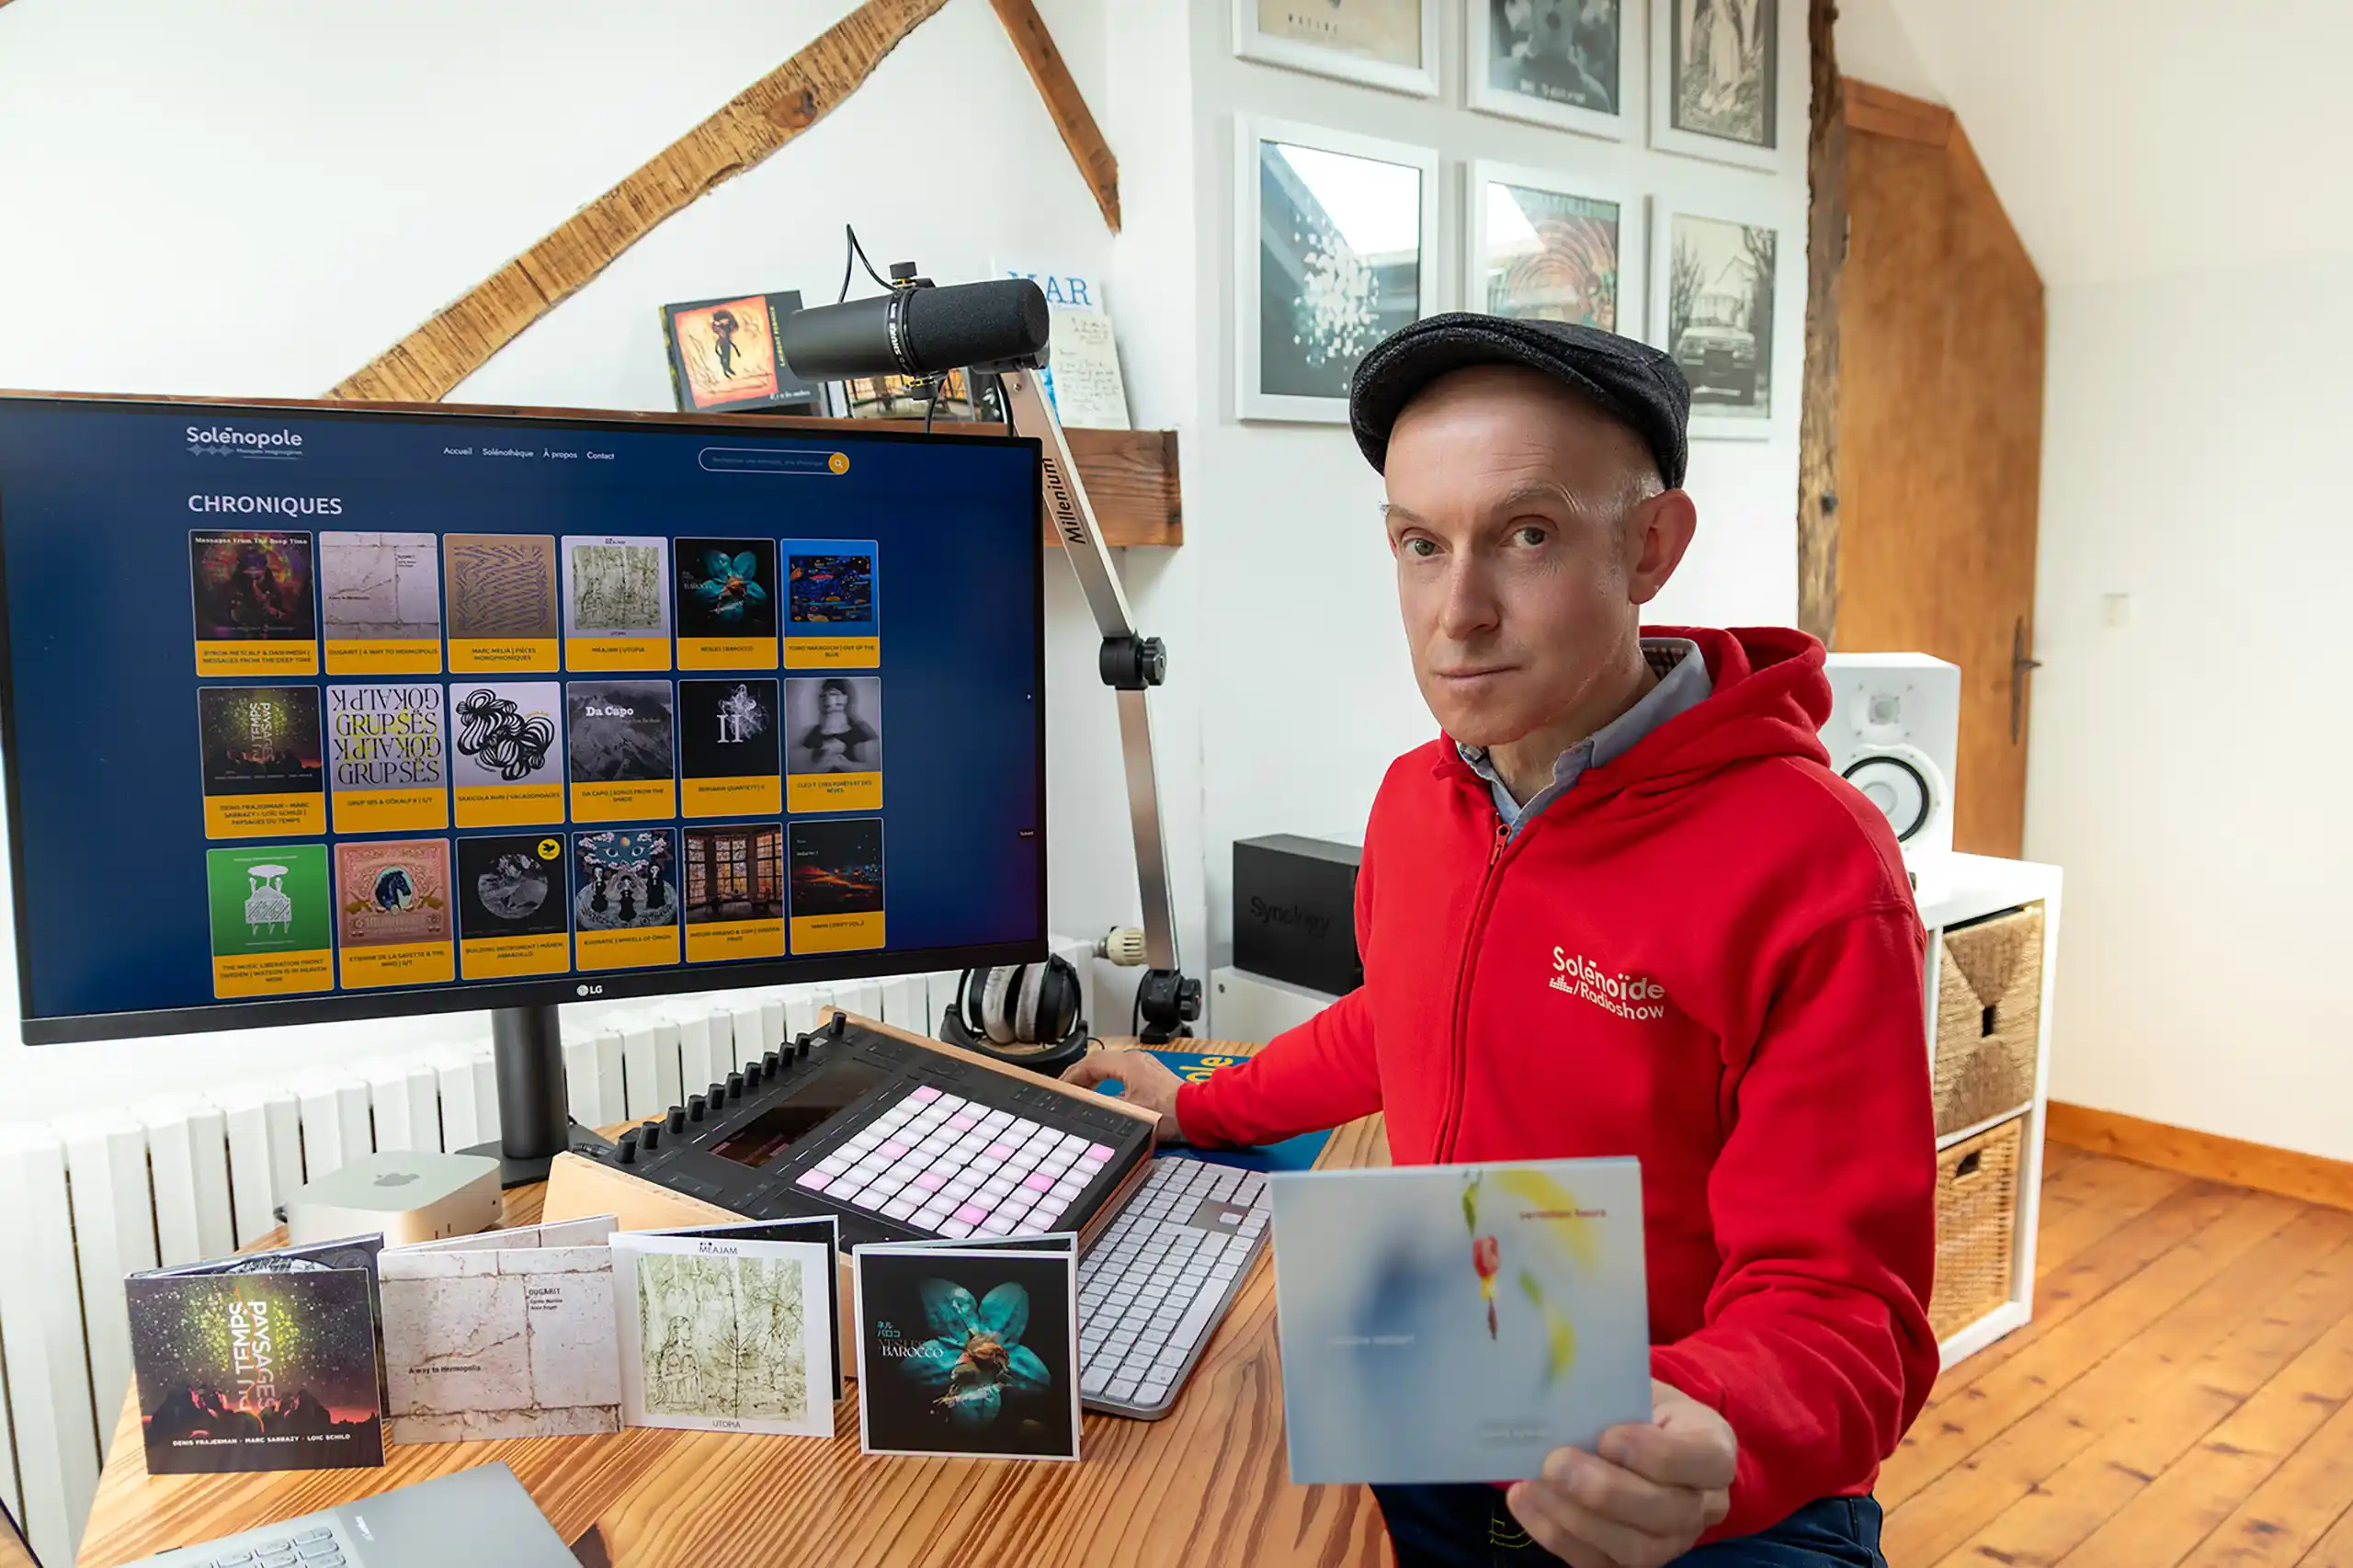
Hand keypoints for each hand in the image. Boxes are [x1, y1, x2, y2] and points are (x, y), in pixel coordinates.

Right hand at [1061, 1048, 1186, 1141]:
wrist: (1196, 1113)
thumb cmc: (1169, 1114)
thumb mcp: (1129, 1112)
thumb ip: (1103, 1105)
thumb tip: (1086, 1105)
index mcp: (1128, 1064)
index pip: (1090, 1063)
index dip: (1072, 1075)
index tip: (1061, 1085)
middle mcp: (1137, 1060)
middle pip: (1099, 1061)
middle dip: (1080, 1074)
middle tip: (1066, 1086)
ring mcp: (1145, 1066)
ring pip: (1110, 1065)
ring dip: (1094, 1076)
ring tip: (1081, 1088)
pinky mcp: (1151, 1075)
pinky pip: (1121, 1071)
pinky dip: (1107, 1079)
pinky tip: (1104, 1091)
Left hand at [1505, 1380, 1735, 1567]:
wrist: (1645, 1439)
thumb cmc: (1640, 1408)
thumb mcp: (1639, 1387)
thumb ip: (1613, 1392)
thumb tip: (1563, 1387)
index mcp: (1714, 1451)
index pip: (1705, 1460)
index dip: (1656, 1454)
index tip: (1607, 1435)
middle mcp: (1703, 1505)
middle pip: (1669, 1513)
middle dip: (1606, 1492)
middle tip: (1556, 1463)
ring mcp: (1672, 1542)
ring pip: (1637, 1551)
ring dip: (1576, 1519)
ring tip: (1534, 1483)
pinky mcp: (1630, 1562)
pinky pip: (1597, 1564)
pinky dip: (1555, 1534)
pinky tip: (1526, 1499)